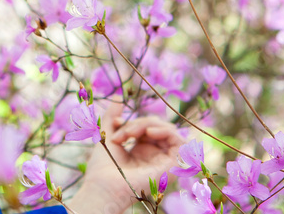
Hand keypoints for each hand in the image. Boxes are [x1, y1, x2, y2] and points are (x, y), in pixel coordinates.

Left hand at [64, 102, 182, 213]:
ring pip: (168, 130)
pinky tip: (149, 132)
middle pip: (158, 126)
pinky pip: (179, 141)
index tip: (115, 124)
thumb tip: (118, 97)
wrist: (105, 186)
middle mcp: (155, 155)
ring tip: (131, 133)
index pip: (148, 126)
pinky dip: (166, 131)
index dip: (134, 121)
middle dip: (139, 122)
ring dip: (148, 124)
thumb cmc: (104, 167)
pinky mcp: (172, 165)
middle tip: (123, 132)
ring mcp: (163, 160)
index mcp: (142, 150)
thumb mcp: (108, 135)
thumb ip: (112, 117)